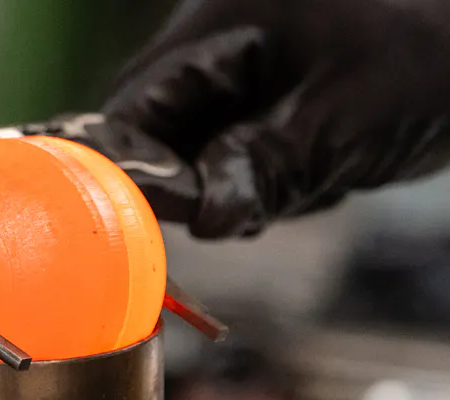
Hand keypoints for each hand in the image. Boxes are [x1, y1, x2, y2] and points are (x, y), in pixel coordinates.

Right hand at [0, 0, 449, 238]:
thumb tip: (200, 218)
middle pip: (151, 138)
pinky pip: (227, 165)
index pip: (133, 111)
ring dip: (228, 190)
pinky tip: (310, 174)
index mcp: (215, 34)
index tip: (122, 226)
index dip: (121, 171)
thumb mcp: (340, 119)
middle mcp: (209, 56)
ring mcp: (232, 85)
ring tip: (301, 177)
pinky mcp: (254, 115)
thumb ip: (261, 165)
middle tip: (240, 209)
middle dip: (185, 186)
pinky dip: (255, 187)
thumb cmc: (422, 57)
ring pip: (189, 159)